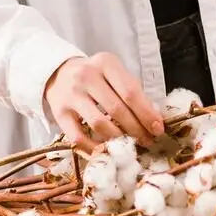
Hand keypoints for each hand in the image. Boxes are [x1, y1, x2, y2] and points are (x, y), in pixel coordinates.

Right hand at [43, 53, 163, 148]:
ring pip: (99, 124)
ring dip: (118, 140)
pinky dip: (94, 148)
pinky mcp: (59, 113)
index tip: (158, 128)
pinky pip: (78, 137)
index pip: (130, 91)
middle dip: (136, 129)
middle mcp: (87, 76)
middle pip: (117, 109)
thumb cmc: (95, 76)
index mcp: (106, 63)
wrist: (58, 72)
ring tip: (130, 147)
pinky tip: (107, 152)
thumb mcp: (114, 73)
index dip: (146, 113)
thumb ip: (132, 91)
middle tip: (148, 141)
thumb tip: (153, 118)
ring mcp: (71, 95)